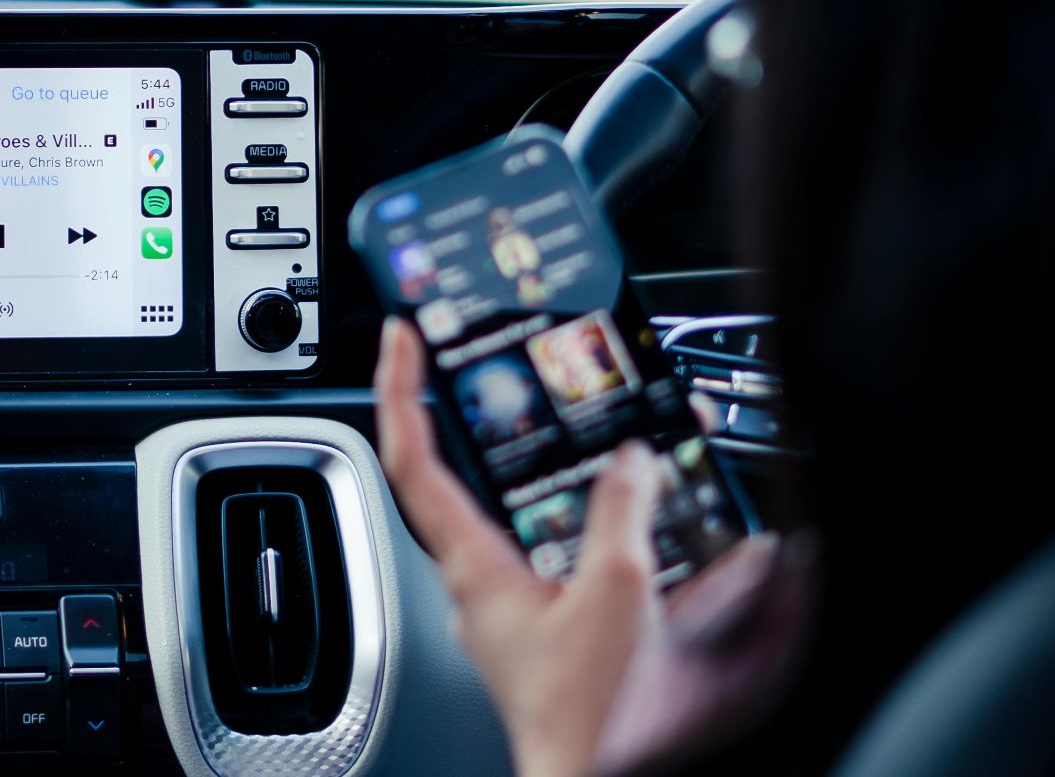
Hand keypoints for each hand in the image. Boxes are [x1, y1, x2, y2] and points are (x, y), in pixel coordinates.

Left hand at [374, 319, 806, 776]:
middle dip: (496, 420)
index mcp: (473, 565)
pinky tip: (651, 525)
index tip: (402, 336)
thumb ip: (623, 515)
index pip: (414, 458)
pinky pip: (562, 559)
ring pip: (522, 516)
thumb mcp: (615, 596)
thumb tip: (631, 459)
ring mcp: (509, 606)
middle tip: (515, 370)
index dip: (402, 389)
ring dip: (563, 477)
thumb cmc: (587, 718)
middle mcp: (479, 581)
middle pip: (469, 476)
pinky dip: (601, 532)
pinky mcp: (543, 627)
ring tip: (609, 438)